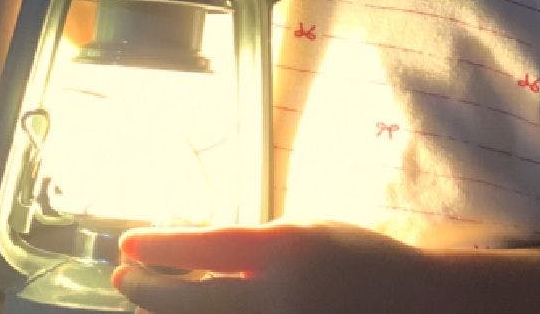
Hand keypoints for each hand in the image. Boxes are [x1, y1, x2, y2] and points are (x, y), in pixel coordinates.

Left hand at [113, 222, 426, 313]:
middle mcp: (279, 300)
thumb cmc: (357, 259)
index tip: (127, 244)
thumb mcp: (306, 233)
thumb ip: (253, 247)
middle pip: (188, 304)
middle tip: (126, 276)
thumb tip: (184, 260)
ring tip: (153, 300)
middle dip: (146, 290)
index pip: (205, 248)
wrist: (413, 304)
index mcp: (288, 251)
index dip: (159, 247)